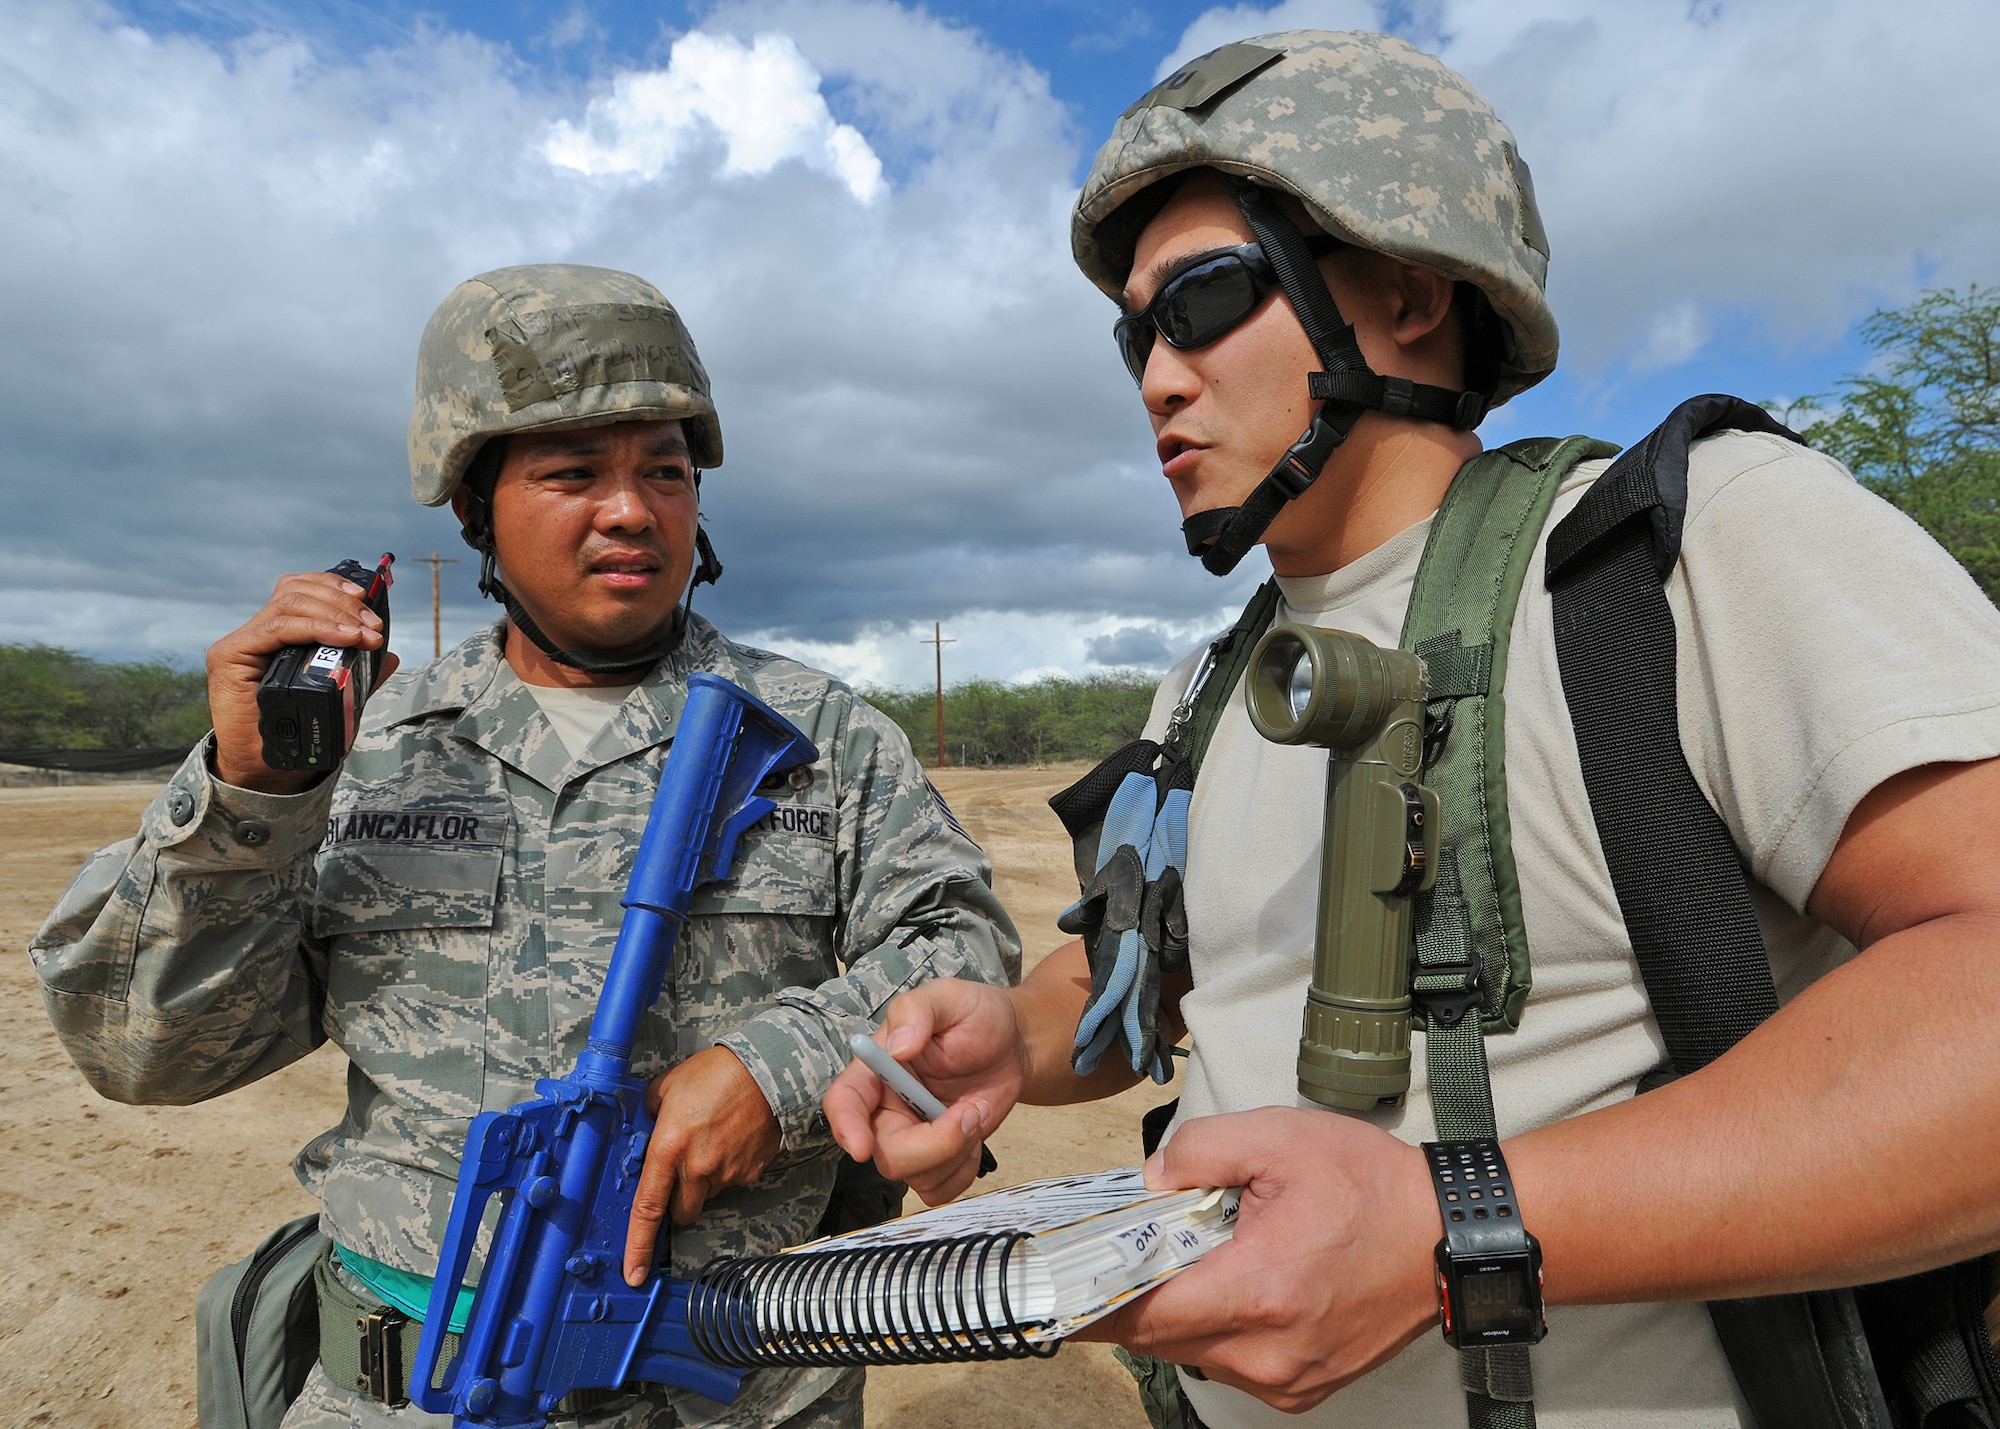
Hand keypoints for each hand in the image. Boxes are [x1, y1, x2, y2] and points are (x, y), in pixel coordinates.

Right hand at [206, 571, 395, 793]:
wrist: (265, 769)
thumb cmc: (297, 732)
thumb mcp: (337, 695)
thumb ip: (358, 672)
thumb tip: (391, 655)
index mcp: (278, 635)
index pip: (301, 591)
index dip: (335, 588)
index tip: (369, 603)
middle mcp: (257, 633)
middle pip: (296, 591)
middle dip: (342, 602)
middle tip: (374, 625)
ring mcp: (242, 642)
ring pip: (289, 603)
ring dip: (335, 614)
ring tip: (365, 634)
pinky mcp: (230, 656)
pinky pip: (276, 628)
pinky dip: (315, 628)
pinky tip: (344, 638)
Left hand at [623, 1046, 781, 1284]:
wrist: (767, 1069)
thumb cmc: (715, 1073)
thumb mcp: (667, 1086)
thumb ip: (649, 1114)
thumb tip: (643, 1130)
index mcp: (669, 1148)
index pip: (648, 1209)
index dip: (638, 1246)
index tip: (633, 1273)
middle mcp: (697, 1168)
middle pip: (681, 1213)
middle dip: (677, 1201)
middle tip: (682, 1169)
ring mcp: (727, 1172)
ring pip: (707, 1196)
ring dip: (703, 1181)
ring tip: (711, 1141)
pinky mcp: (751, 1171)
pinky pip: (731, 1182)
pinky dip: (727, 1169)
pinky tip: (731, 1141)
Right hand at [824, 979, 1023, 1204]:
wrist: (1013, 1043)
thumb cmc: (975, 1016)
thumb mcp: (947, 998)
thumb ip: (917, 1012)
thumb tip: (898, 1046)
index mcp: (877, 1069)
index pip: (844, 1102)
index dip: (846, 1127)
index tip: (862, 1147)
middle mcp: (887, 1107)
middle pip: (885, 1153)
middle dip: (932, 1144)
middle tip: (970, 1112)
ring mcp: (912, 1136)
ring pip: (915, 1176)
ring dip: (956, 1151)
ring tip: (976, 1110)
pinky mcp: (938, 1158)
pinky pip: (939, 1188)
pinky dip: (964, 1169)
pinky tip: (975, 1133)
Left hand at [1074, 1108, 1439, 1412]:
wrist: (1448, 1237)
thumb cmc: (1374, 1190)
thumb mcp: (1280, 1139)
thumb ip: (1201, 1149)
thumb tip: (1150, 1179)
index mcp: (1257, 1293)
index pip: (1140, 1314)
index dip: (1092, 1297)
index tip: (1058, 1282)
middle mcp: (1267, 1353)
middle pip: (1159, 1337)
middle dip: (1135, 1292)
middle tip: (1125, 1248)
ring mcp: (1286, 1379)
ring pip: (1192, 1352)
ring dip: (1178, 1309)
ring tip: (1191, 1256)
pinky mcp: (1301, 1388)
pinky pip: (1229, 1362)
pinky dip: (1216, 1326)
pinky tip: (1232, 1281)